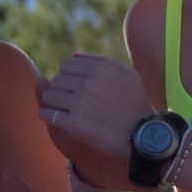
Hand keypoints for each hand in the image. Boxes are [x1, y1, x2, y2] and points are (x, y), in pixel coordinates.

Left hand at [37, 53, 151, 177]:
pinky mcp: (74, 124)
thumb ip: (100, 61)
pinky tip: (55, 118)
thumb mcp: (127, 75)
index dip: (69, 76)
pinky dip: (48, 115)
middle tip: (69, 101)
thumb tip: (74, 55)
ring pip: (49, 95)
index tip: (75, 87)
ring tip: (61, 109)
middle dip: (61, 89)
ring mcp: (80, 104)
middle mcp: (88, 83)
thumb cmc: (136, 104)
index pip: (66, 65)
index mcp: (99, 69)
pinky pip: (48, 114)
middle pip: (57, 80)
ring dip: (53, 102)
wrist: (143, 136)